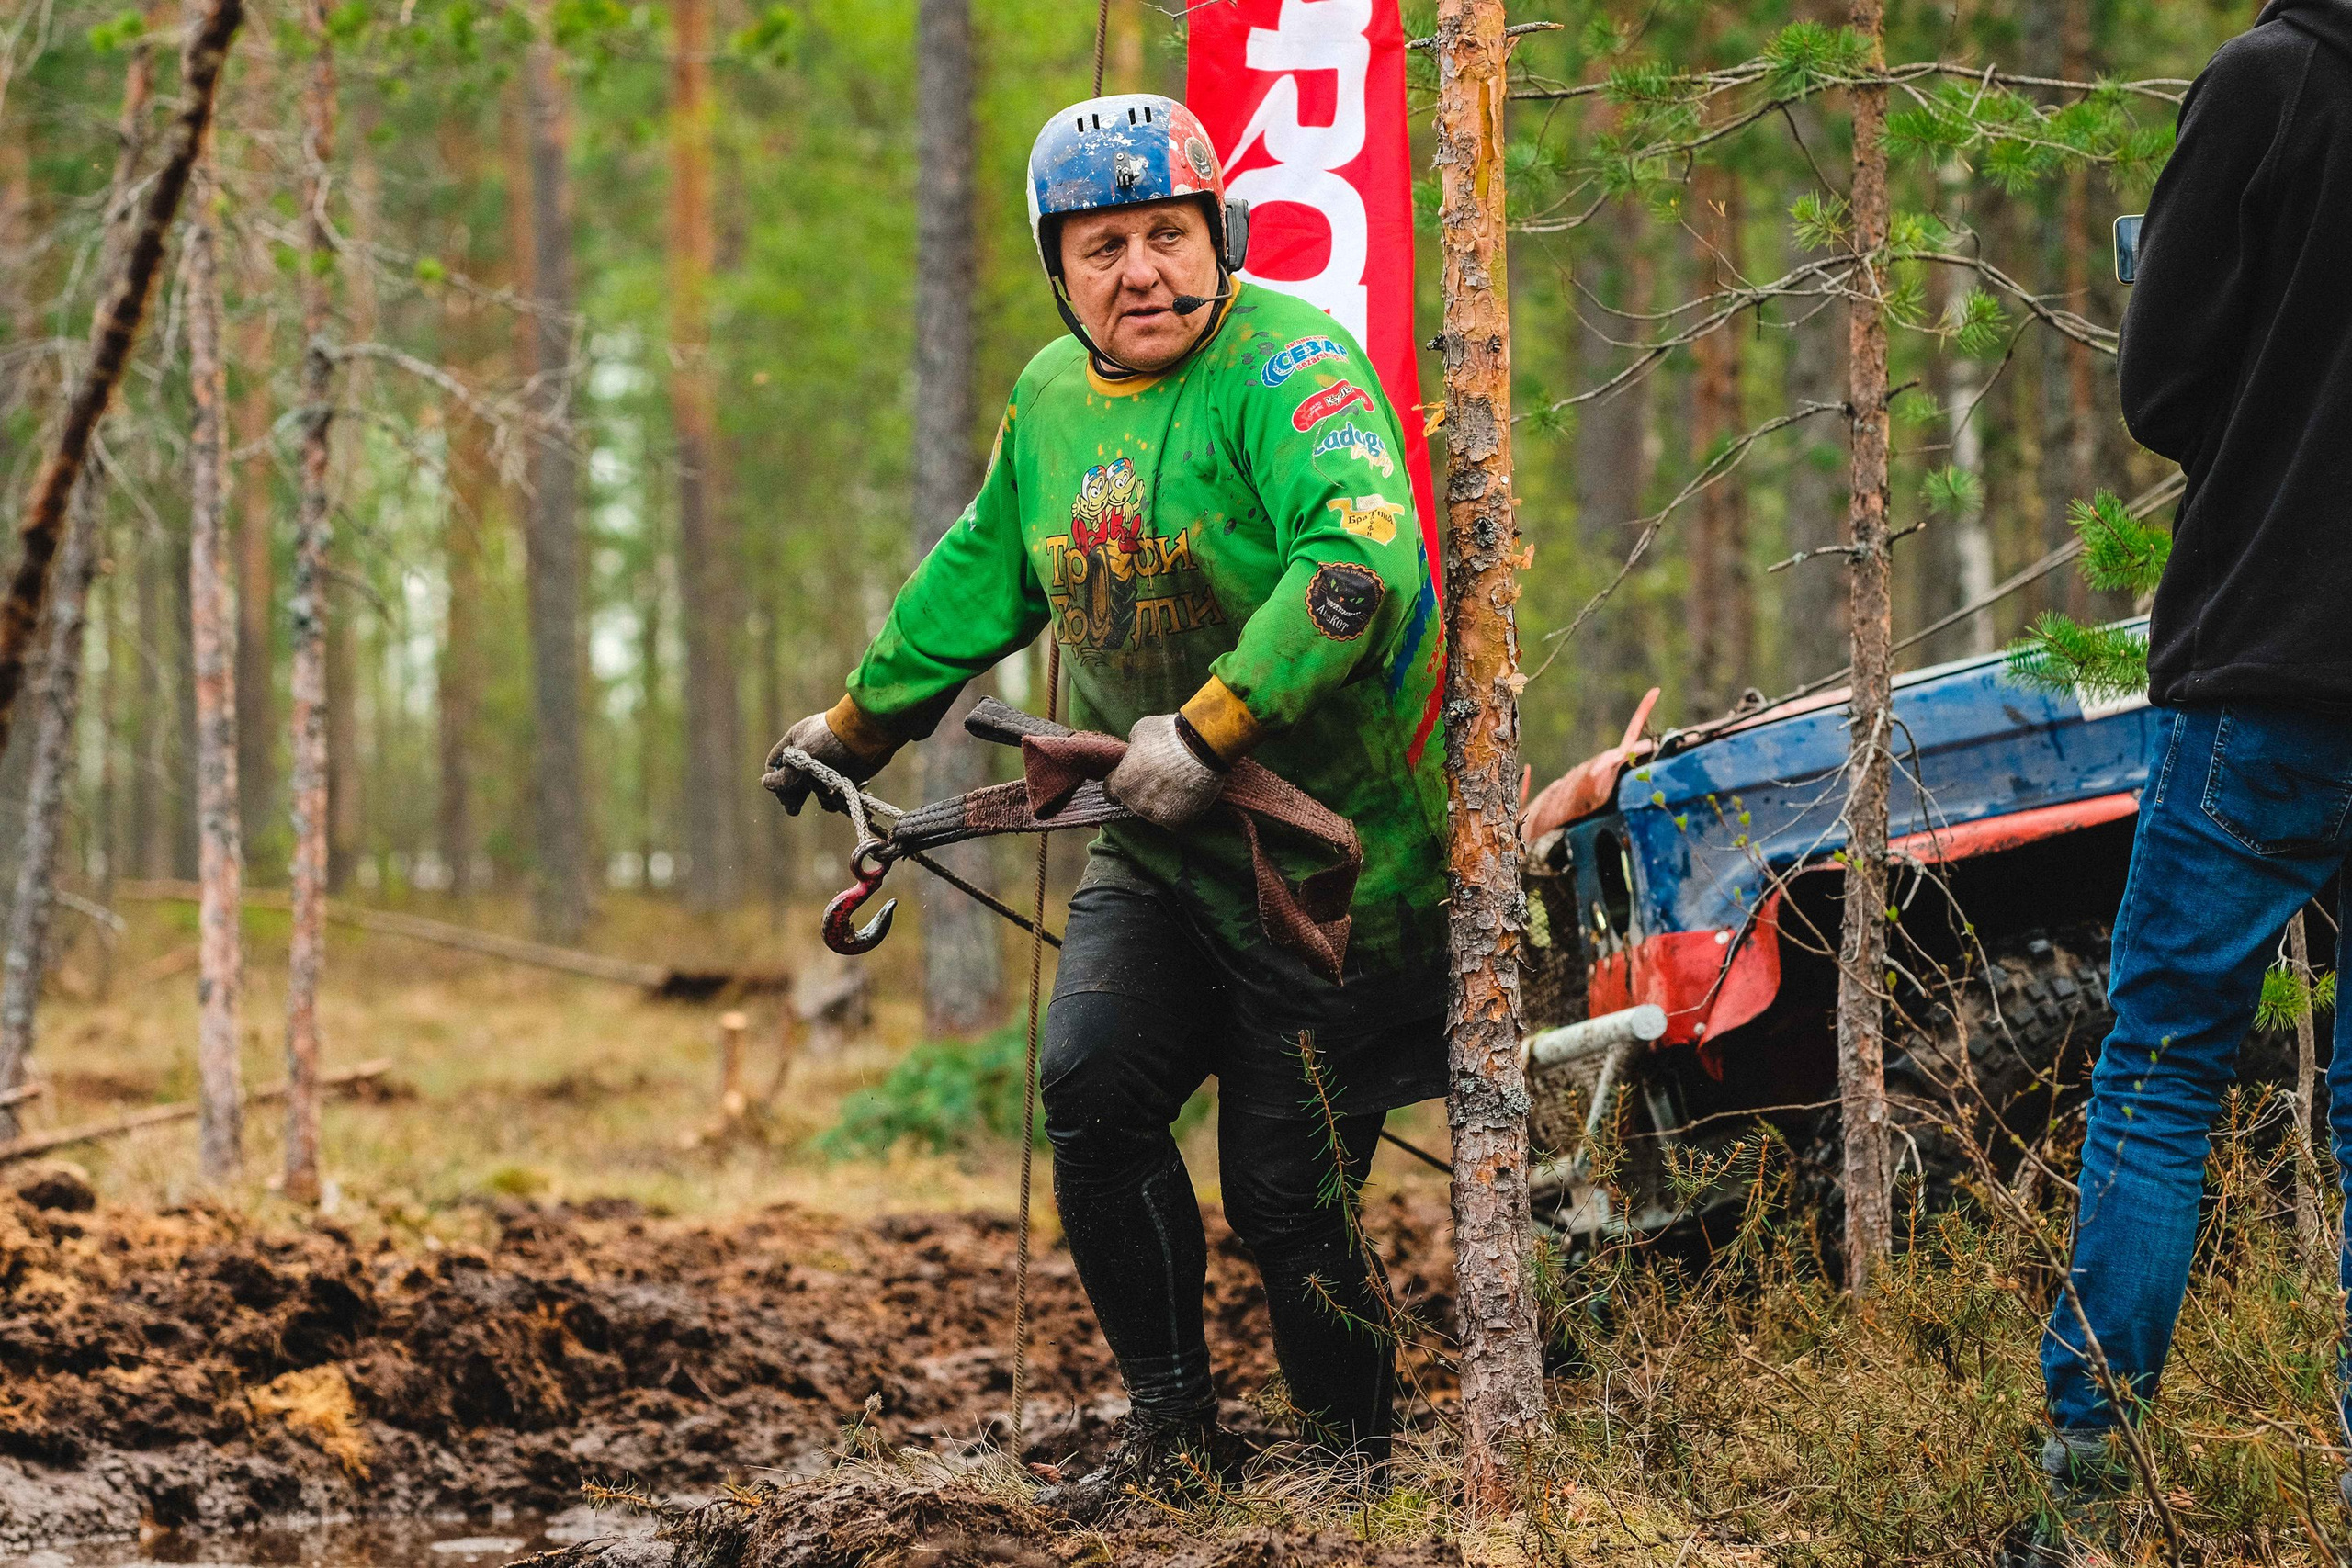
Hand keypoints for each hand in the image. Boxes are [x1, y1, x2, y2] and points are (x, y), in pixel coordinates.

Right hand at [763, 709, 880, 815]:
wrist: (867, 734)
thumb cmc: (830, 742)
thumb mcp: (801, 758)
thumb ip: (784, 777)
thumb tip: (766, 784)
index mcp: (795, 741)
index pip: (775, 763)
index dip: (774, 778)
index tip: (780, 791)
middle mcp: (809, 753)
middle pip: (793, 778)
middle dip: (793, 795)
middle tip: (793, 810)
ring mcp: (827, 764)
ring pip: (813, 788)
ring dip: (814, 798)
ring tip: (817, 802)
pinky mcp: (844, 774)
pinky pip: (832, 793)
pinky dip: (832, 800)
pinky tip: (834, 801)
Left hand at [1105, 713, 1225, 828]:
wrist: (1199, 747)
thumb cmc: (1168, 735)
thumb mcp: (1141, 731)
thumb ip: (1134, 745)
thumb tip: (1136, 747)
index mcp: (1121, 783)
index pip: (1111, 792)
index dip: (1120, 785)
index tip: (1129, 782)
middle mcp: (1135, 804)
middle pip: (1135, 803)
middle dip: (1145, 792)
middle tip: (1162, 778)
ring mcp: (1156, 815)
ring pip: (1156, 813)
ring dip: (1164, 803)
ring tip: (1179, 786)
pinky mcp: (1178, 822)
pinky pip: (1176, 821)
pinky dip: (1182, 811)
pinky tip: (1189, 797)